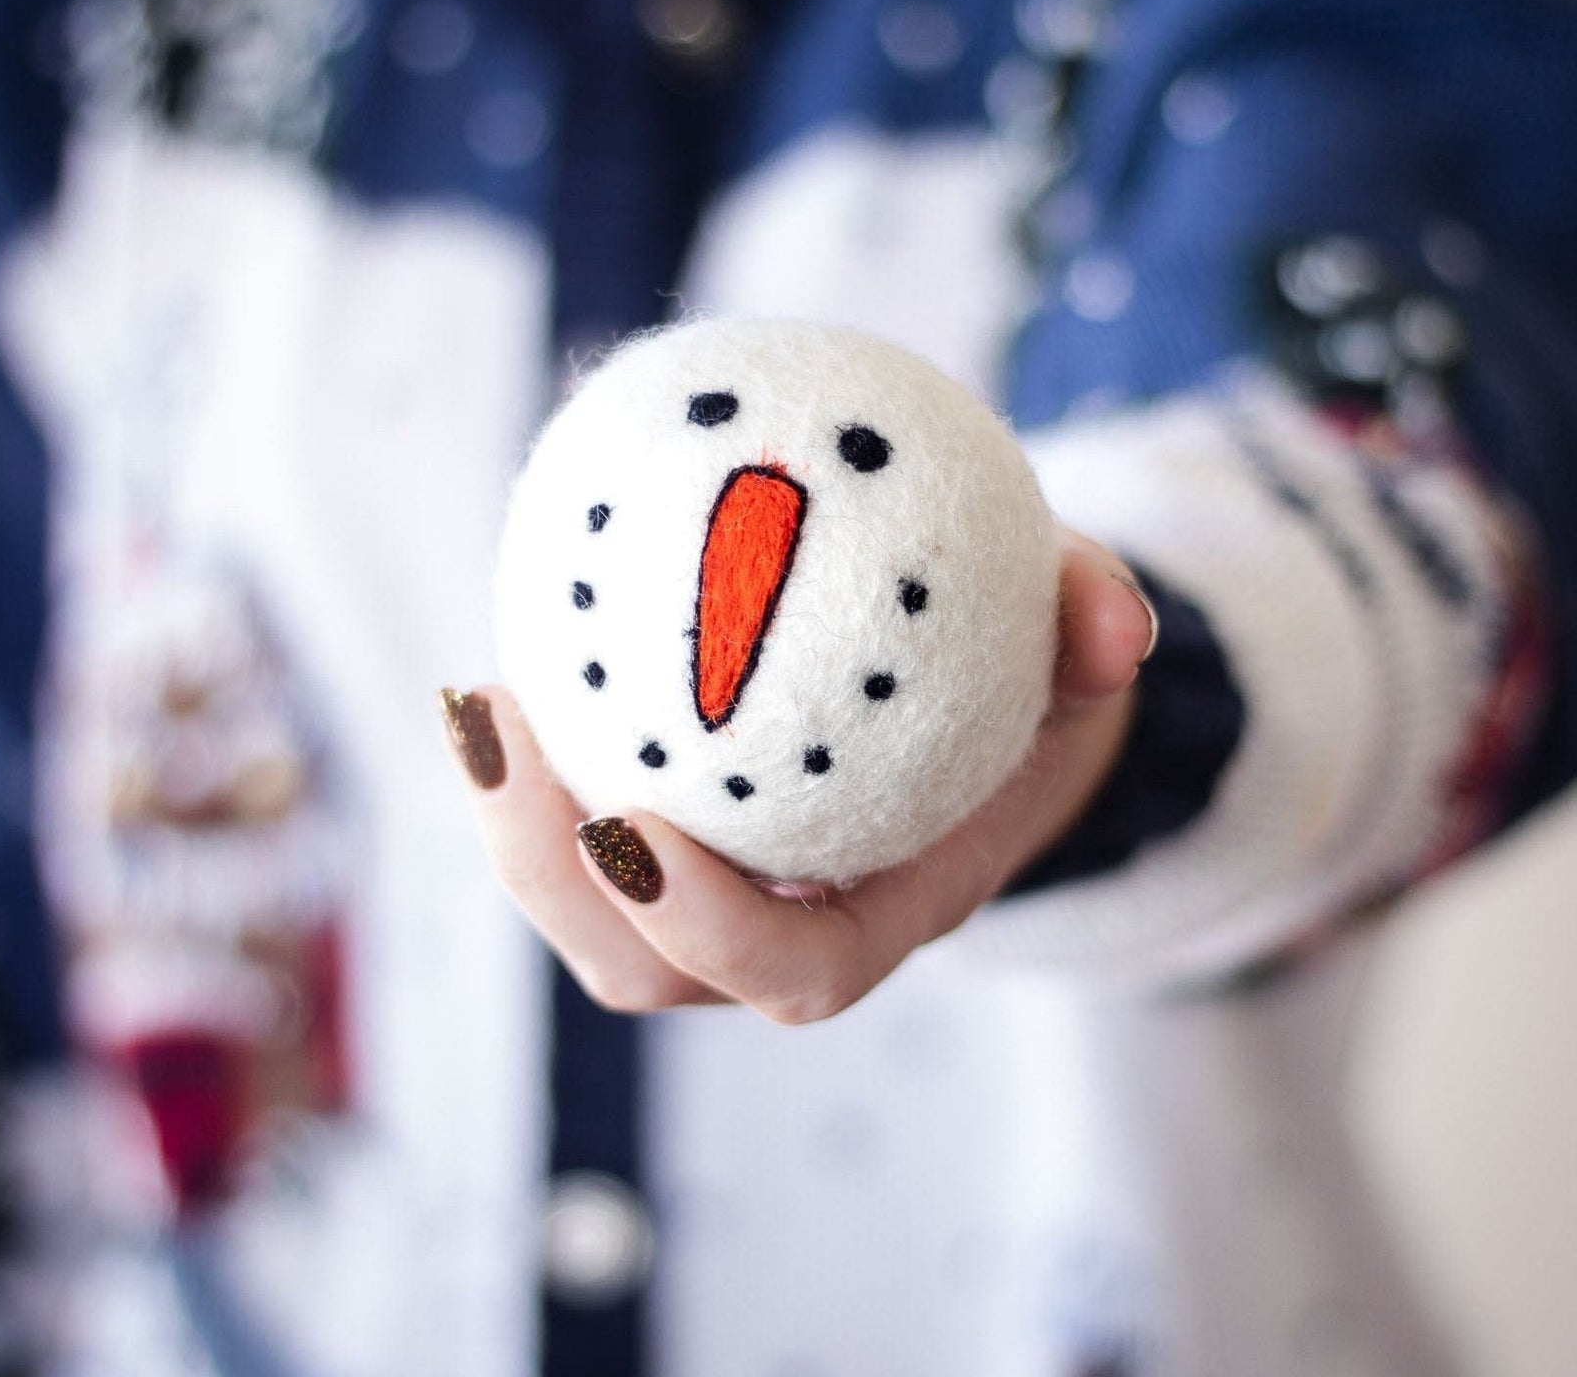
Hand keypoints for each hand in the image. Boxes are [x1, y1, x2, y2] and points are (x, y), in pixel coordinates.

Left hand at [441, 530, 1154, 1023]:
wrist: (988, 710)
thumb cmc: (1026, 680)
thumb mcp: (1076, 646)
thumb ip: (1096, 627)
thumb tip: (1115, 625)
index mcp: (890, 903)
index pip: (796, 968)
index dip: (705, 926)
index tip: (625, 828)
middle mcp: (791, 918)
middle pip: (649, 968)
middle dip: (554, 876)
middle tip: (500, 736)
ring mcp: (723, 886)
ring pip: (594, 915)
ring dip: (516, 824)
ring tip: (478, 699)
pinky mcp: (676, 835)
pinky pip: (586, 825)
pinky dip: (539, 767)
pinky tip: (517, 655)